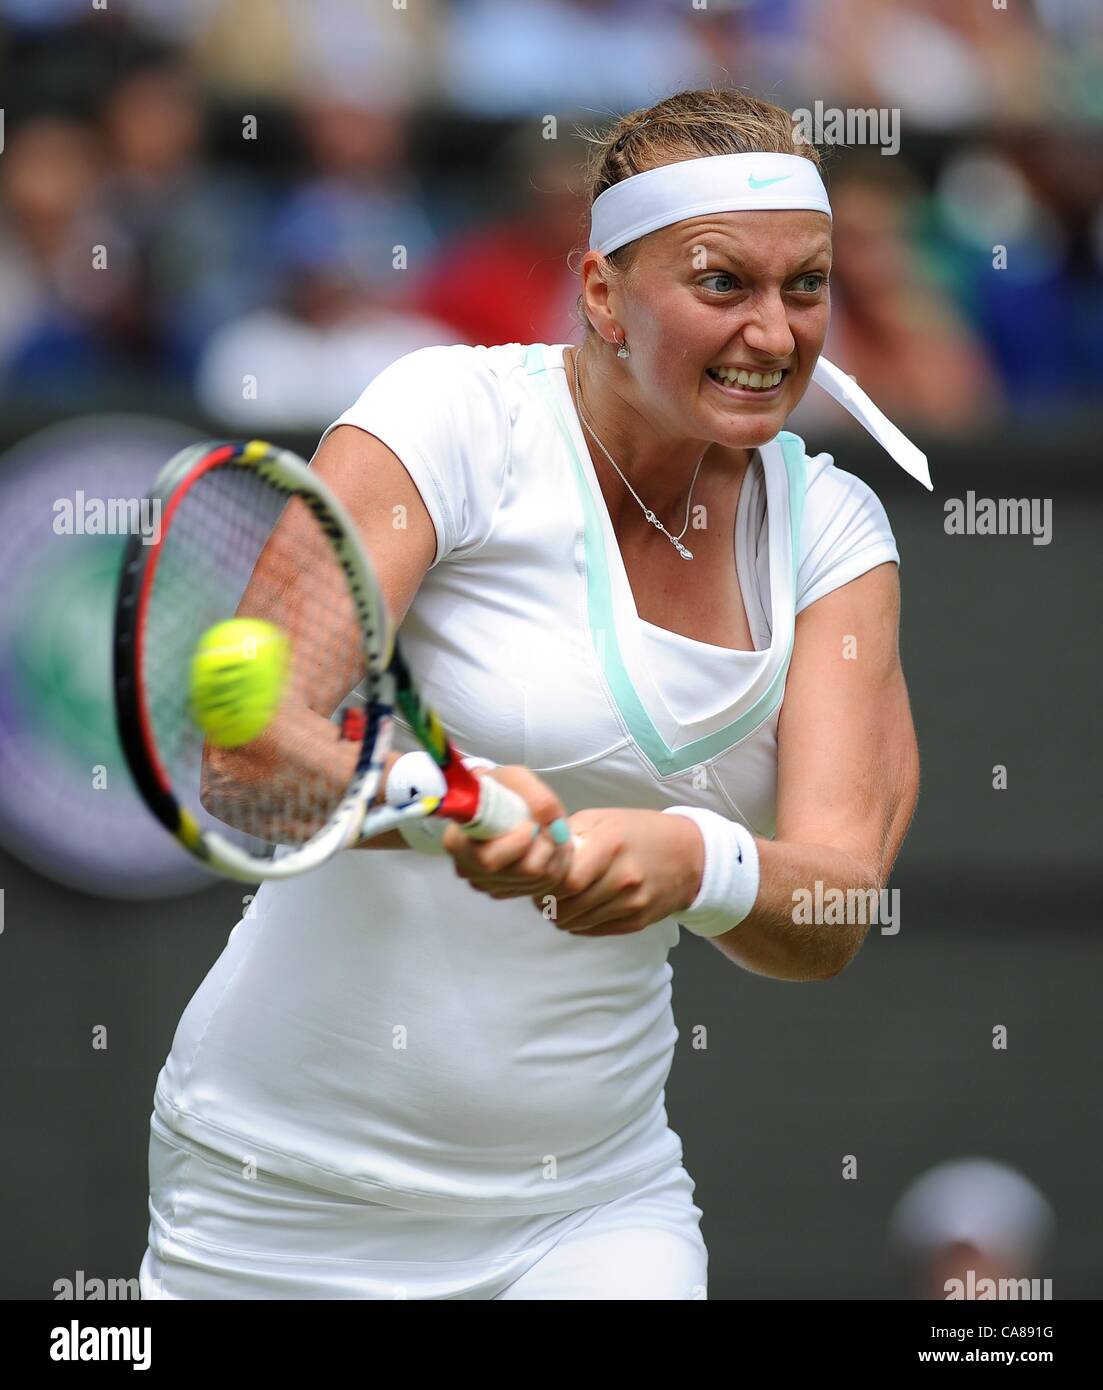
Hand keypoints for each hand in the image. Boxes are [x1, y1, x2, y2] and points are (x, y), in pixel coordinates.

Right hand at [441, 765, 575, 899]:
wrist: (495, 801)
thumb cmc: (499, 788)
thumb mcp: (516, 778)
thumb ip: (537, 798)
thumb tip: (554, 825)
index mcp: (457, 842)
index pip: (489, 860)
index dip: (519, 844)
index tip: (532, 824)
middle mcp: (469, 870)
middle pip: (520, 873)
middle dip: (545, 847)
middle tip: (550, 826)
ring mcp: (487, 884)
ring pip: (536, 882)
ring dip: (555, 855)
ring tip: (553, 832)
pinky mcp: (506, 891)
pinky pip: (541, 888)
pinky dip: (554, 867)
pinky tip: (550, 847)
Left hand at [533, 807, 703, 937]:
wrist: (688, 855)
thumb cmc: (638, 832)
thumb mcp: (603, 818)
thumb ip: (569, 833)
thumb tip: (536, 851)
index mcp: (612, 844)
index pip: (566, 879)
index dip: (545, 884)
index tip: (538, 881)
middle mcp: (624, 876)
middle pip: (570, 905)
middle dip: (547, 904)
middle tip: (541, 896)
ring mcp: (633, 902)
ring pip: (579, 922)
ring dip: (560, 916)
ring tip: (558, 903)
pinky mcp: (638, 922)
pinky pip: (595, 930)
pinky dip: (579, 924)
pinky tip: (579, 911)